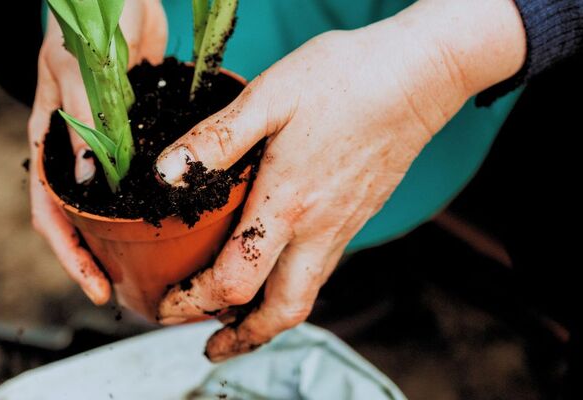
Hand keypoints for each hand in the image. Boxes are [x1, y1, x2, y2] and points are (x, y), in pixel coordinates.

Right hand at [28, 0, 166, 304]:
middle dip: (101, 256)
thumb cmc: (84, 23)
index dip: (70, 256)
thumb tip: (89, 183)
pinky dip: (157, 194)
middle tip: (133, 288)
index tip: (96, 287)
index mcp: (50, 142)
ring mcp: (110, 142)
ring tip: (160, 263)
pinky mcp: (138, 128)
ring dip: (131, 233)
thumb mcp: (78, 73)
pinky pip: (145, 171)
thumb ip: (85, 125)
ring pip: (116, 200)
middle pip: (83, 218)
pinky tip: (182, 213)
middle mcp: (78, 150)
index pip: (50, 213)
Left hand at [155, 0, 524, 360]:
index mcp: (287, 205)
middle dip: (241, 339)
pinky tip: (274, 268)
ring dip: (266, 319)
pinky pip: (321, 270)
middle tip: (210, 348)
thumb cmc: (343, 79)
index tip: (166, 307)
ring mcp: (342, 227)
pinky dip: (290, 287)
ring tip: (236, 322)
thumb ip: (216, 140)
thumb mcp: (270, 97)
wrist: (417, 76)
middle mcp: (318, 230)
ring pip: (304, 296)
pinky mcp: (356, 217)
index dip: (193, 303)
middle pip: (281, 312)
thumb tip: (165, 174)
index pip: (234, 282)